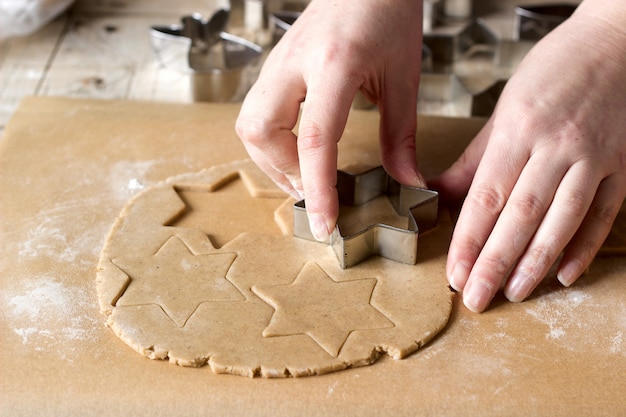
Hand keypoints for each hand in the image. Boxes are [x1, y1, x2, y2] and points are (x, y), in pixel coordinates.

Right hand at [236, 0, 425, 240]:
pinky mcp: (273, 66)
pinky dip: (271, 142)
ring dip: (272, 160)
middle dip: (282, 172)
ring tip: (304, 176)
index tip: (325, 224)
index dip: (317, 188)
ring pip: (249, 125)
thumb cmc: (388, 14)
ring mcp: (277, 62)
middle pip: (259, 132)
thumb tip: (406, 182)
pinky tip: (297, 150)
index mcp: (334, 64)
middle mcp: (293, 63)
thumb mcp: (404, 76)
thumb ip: (401, 134)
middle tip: (313, 191)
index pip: (315, 138)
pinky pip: (256, 112)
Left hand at [431, 1, 625, 311]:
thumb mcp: (504, 108)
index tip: (454, 272)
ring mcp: (594, 157)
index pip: (487, 197)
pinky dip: (584, 246)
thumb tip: (439, 194)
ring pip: (561, 220)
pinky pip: (604, 213)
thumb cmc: (553, 71)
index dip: (468, 240)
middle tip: (475, 298)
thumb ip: (475, 158)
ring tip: (513, 292)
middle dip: (494, 262)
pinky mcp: (623, 165)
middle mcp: (556, 147)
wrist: (616, 40)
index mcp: (518, 130)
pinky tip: (564, 273)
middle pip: (520, 217)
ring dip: (536, 263)